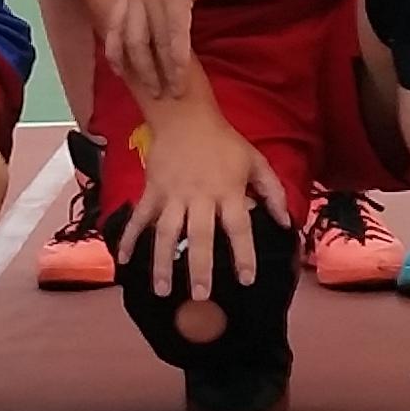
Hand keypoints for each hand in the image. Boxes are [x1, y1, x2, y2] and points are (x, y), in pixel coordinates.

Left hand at [103, 0, 229, 101]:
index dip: (116, 55)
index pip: (114, 28)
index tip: (123, 75)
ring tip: (174, 91)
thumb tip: (148, 20)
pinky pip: (175, 35)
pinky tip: (183, 73)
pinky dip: (179, 59)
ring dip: (164, 72)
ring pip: (155, 44)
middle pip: (133, 43)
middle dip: (143, 72)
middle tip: (154, 93)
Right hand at [118, 102, 280, 304]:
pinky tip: (123, 259)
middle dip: (199, 268)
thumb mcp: (255, 160)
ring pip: (166, 233)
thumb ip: (273, 192)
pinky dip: (129, 237)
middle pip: (199, 236)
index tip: (247, 279)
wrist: (185, 115)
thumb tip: (286, 223)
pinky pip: (140, 217)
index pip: (239, 228)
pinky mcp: (152, 190)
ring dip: (163, 262)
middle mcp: (200, 197)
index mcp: (228, 191)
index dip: (244, 254)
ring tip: (162, 290)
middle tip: (200, 295)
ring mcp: (172, 194)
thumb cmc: (224, 141)